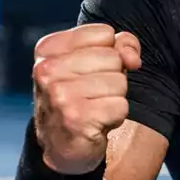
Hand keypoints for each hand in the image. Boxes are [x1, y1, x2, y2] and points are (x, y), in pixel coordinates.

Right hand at [32, 23, 141, 173]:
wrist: (61, 146)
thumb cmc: (80, 97)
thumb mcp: (94, 62)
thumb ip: (120, 45)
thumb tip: (132, 58)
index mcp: (48, 49)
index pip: (104, 33)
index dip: (109, 53)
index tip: (92, 71)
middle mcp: (47, 70)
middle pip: (113, 58)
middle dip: (112, 77)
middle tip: (92, 94)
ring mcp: (59, 95)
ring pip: (119, 82)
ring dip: (114, 98)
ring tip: (94, 107)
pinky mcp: (76, 118)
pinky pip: (121, 106)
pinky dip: (115, 116)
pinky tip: (97, 122)